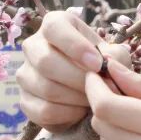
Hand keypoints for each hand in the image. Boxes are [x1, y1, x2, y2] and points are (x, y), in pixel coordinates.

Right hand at [16, 10, 130, 131]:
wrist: (92, 92)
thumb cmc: (103, 65)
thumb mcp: (115, 55)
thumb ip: (115, 56)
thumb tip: (105, 64)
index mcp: (55, 24)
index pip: (55, 28)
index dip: (76, 46)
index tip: (97, 64)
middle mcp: (33, 46)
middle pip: (46, 61)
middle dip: (78, 79)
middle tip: (98, 88)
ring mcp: (25, 74)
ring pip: (46, 88)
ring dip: (76, 98)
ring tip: (93, 99)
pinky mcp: (24, 100)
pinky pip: (43, 111)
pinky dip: (67, 115)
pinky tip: (80, 111)